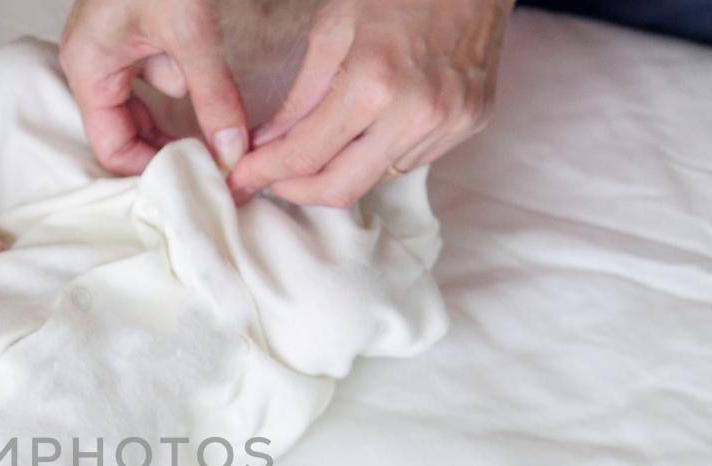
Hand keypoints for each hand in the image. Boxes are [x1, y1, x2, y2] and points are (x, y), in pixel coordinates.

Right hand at [60, 0, 248, 175]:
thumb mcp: (190, 32)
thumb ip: (213, 95)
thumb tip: (232, 152)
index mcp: (89, 70)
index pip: (112, 148)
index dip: (151, 168)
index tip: (194, 179)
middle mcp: (97, 65)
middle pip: (131, 130)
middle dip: (173, 145)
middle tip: (214, 168)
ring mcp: (118, 49)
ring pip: (153, 103)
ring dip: (188, 112)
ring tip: (224, 128)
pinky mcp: (141, 35)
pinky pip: (165, 74)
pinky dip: (192, 83)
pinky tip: (218, 87)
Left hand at [229, 0, 511, 207]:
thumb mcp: (332, 29)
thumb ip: (299, 96)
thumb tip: (265, 144)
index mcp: (373, 84)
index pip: (304, 156)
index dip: (264, 173)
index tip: (241, 178)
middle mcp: (415, 113)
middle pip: (341, 189)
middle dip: (297, 191)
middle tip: (271, 178)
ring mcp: (449, 122)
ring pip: (375, 177)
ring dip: (340, 167)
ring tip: (325, 138)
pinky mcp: (470, 123)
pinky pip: (410, 160)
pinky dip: (380, 153)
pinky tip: (374, 124)